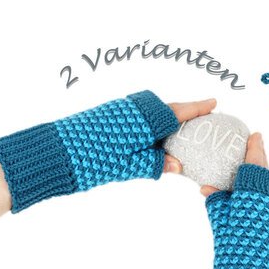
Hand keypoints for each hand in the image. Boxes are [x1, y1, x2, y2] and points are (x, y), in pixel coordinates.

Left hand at [0, 90, 214, 212]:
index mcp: (145, 120)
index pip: (179, 112)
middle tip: (200, 120)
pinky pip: (138, 115)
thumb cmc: (92, 159)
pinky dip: (150, 123)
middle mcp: (135, 109)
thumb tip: (177, 165)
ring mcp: (121, 109)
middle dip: (184, 114)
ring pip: (152, 111)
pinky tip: (150, 137)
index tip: (215, 102)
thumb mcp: (128, 166)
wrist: (54, 152)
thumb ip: (155, 162)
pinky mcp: (110, 114)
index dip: (198, 108)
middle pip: (167, 109)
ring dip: (166, 119)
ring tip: (177, 132)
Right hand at [204, 138, 268, 268]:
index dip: (255, 147)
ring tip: (247, 205)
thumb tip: (209, 188)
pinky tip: (261, 220)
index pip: (256, 161)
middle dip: (254, 176)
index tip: (256, 135)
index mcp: (260, 190)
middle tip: (239, 179)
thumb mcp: (222, 228)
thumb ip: (219, 203)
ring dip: (264, 194)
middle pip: (267, 177)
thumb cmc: (237, 259)